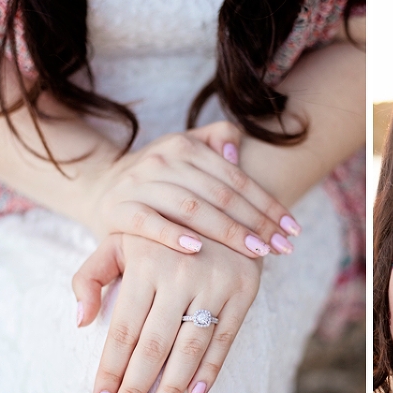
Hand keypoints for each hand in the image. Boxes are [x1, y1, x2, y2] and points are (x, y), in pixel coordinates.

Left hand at [72, 232, 261, 392]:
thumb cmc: (160, 232)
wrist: (225, 203)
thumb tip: (80, 321)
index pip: (123, 329)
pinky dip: (211, 369)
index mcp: (147, 262)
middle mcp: (181, 274)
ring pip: (191, 347)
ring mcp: (217, 283)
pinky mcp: (245, 290)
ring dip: (173, 387)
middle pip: (154, 344)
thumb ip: (90, 276)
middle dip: (135, 388)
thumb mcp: (120, 239)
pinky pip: (227, 338)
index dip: (110, 369)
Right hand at [88, 121, 299, 257]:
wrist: (99, 186)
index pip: (237, 179)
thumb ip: (215, 139)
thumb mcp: (185, 149)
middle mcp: (163, 161)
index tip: (293, 229)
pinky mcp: (118, 210)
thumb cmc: (158, 175)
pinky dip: (172, 236)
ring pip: (192, 209)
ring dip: (228, 232)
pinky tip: (197, 250)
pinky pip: (148, 224)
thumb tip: (234, 151)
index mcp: (186, 146)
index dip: (268, 204)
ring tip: (257, 252)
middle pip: (221, 195)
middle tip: (283, 247)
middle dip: (257, 223)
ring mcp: (139, 185)